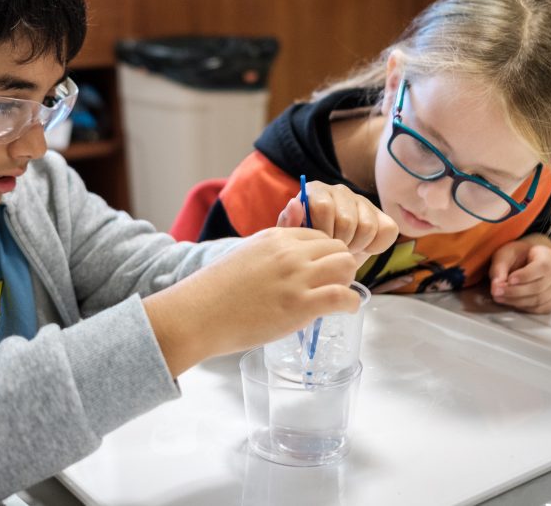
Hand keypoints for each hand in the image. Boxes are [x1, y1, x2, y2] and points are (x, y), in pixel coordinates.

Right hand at [143, 227, 358, 375]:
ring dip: (348, 280)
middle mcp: (289, 252)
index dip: (325, 254)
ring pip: (346, 265)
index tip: (323, 270)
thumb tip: (288, 261)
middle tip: (334, 284)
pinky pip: (343, 296)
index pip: (319, 236)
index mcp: (274, 238)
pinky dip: (351, 303)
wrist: (198, 314)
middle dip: (341, 265)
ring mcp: (296, 278)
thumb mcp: (244, 257)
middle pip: (338, 247)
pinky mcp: (300, 305)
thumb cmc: (215, 292)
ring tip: (340, 296)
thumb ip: (270, 254)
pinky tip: (346, 309)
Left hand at [276, 181, 397, 265]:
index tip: (319, 244)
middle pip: (346, 220)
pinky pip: (388, 230)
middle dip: (339, 244)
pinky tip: (362, 247)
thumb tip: (295, 203)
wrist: (325, 258)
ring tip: (345, 250)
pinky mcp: (381, 214)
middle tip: (333, 250)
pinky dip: (376, 246)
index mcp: (314, 191)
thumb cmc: (305, 245)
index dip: (323, 232)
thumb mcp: (292, 238)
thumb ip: (289, 223)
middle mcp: (338, 191)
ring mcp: (361, 200)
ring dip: (357, 246)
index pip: (323, 207)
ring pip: (368, 227)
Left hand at [488, 234, 550, 313]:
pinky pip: (541, 308)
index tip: (509, 280)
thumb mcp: (504, 255)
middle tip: (497, 292)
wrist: (526, 260)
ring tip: (500, 297)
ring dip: (517, 301)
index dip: (525, 276)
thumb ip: (499, 269)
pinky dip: (524, 308)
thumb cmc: (516, 256)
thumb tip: (495, 288)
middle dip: (515, 292)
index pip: (542, 267)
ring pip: (539, 300)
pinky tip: (511, 302)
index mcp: (546, 255)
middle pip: (539, 286)